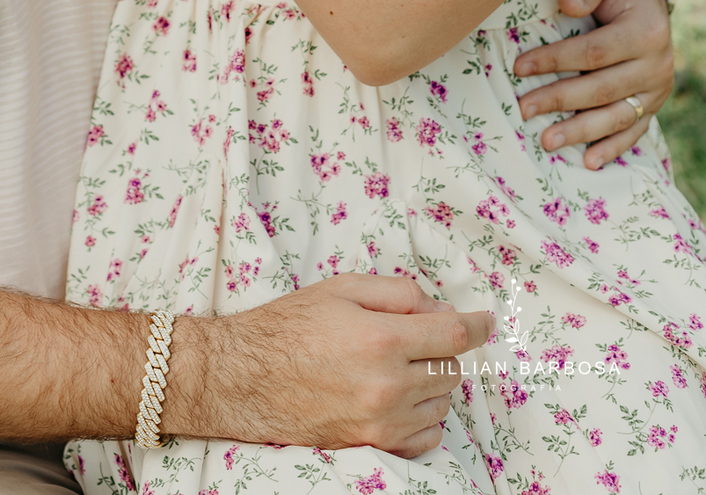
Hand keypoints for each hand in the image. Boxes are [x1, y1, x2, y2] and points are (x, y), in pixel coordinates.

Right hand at [183, 275, 493, 458]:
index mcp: (381, 338)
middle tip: (415, 334)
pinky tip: (399, 396)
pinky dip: (424, 415)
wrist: (245, 377)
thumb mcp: (341, 288)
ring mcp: (383, 421)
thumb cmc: (290, 326)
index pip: (454, 334)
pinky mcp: (374, 445)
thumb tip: (440, 309)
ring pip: (441, 401)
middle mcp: (389, 384)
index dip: (478, 324)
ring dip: (433, 380)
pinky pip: (427, 435)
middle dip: (442, 347)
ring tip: (398, 363)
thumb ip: (398, 293)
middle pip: (451, 368)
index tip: (487, 320)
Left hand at [514, 0, 672, 168]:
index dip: (555, 60)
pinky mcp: (653, 101)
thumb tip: (567, 4)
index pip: (593, 52)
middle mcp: (657, 63)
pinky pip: (634, 129)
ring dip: (581, 132)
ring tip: (547, 142)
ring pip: (617, 116)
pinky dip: (612, 147)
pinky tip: (589, 161)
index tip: (519, 68)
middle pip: (602, 89)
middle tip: (524, 110)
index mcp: (646, 30)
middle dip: (560, 101)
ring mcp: (657, 87)